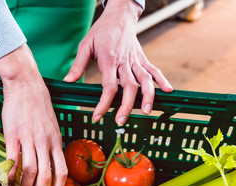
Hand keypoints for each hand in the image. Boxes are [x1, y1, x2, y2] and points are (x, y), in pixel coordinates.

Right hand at [0, 45, 67, 185]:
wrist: (25, 84)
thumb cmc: (39, 104)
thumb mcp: (52, 126)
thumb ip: (51, 144)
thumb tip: (49, 163)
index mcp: (56, 141)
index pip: (61, 172)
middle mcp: (44, 142)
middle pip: (45, 177)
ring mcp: (28, 139)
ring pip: (30, 172)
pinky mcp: (13, 135)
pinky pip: (13, 160)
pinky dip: (11, 174)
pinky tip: (8, 182)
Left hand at [64, 0, 172, 125]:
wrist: (119, 15)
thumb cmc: (101, 30)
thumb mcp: (85, 45)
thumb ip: (78, 65)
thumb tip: (68, 81)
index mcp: (109, 60)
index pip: (109, 86)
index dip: (104, 103)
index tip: (98, 116)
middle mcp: (125, 62)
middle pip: (129, 87)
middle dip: (126, 106)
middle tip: (121, 121)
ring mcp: (135, 60)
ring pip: (145, 80)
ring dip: (147, 96)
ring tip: (146, 112)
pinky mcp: (142, 58)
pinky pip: (154, 70)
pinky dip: (162, 80)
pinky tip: (167, 91)